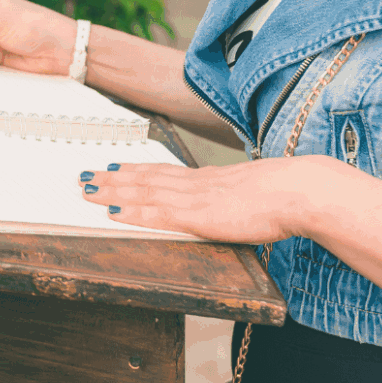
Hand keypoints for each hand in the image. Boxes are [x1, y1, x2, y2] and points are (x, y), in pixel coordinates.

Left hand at [77, 155, 339, 243]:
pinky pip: (155, 214)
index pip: (162, 171)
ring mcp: (193, 198)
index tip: (112, 166)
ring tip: (86, 189)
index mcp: (207, 180)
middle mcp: (193, 184)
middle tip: (84, 176)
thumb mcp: (252, 193)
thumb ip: (234, 197)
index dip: (134, 169)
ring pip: (142, 192)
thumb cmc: (284, 194)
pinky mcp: (197, 216)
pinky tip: (112, 211)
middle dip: (111, 178)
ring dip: (112, 191)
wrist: (298, 190)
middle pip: (143, 178)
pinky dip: (131, 212)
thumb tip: (229, 202)